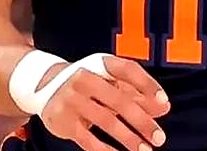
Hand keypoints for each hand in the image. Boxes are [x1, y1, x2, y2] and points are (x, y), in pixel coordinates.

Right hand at [39, 55, 170, 150]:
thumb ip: (136, 93)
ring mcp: (72, 99)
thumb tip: (163, 108)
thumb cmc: (88, 84)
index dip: (147, 85)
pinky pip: (89, 139)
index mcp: (100, 64)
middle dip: (142, 121)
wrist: (43, 86)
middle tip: (159, 138)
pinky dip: (107, 150)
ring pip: (106, 121)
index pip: (127, 70)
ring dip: (129, 138)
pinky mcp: (64, 120)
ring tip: (145, 150)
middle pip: (119, 100)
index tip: (163, 102)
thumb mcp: (109, 82)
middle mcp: (84, 77)